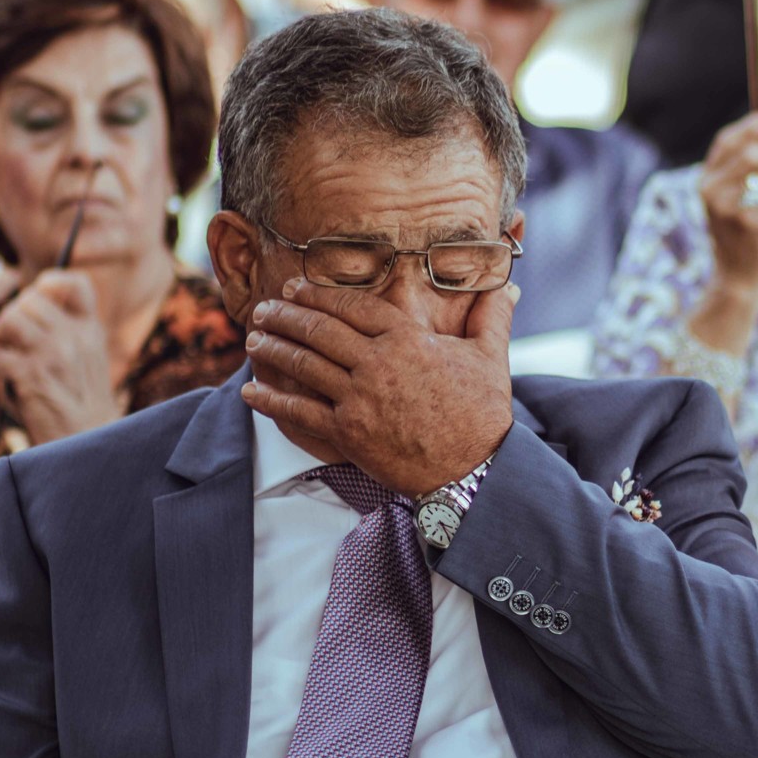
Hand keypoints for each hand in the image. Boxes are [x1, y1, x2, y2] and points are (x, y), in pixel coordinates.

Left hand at [0, 270, 122, 443]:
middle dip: (10, 315)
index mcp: (90, 331)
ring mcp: (56, 356)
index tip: (36, 296)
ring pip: (11, 320)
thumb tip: (15, 313)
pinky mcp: (33, 377)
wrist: (88, 443)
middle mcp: (75, 338)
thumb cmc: (76, 405)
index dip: (50, 283)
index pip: (76, 285)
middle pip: (30, 300)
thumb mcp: (81, 362)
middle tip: (6, 340)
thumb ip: (59, 336)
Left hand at [241, 277, 514, 495]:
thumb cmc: (484, 414)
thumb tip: (506, 289)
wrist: (475, 469)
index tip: (296, 287)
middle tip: (265, 309)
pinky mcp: (349, 432)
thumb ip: (492, 318)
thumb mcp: (491, 359)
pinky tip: (251, 391)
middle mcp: (377, 363)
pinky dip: (271, 400)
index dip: (319, 294)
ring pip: (304, 364)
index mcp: (408, 338)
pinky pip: (299, 411)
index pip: (352, 305)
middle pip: (319, 329)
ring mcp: (359, 398)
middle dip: (285, 315)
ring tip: (254, 340)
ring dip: (273, 349)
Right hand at [700, 112, 757, 296]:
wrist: (738, 280)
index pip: (726, 142)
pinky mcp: (752, 224)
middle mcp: (712, 192)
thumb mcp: (734, 203)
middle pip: (753, 154)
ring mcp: (730, 208)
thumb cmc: (742, 237)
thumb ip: (745, 175)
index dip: (750, 125)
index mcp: (705, 181)